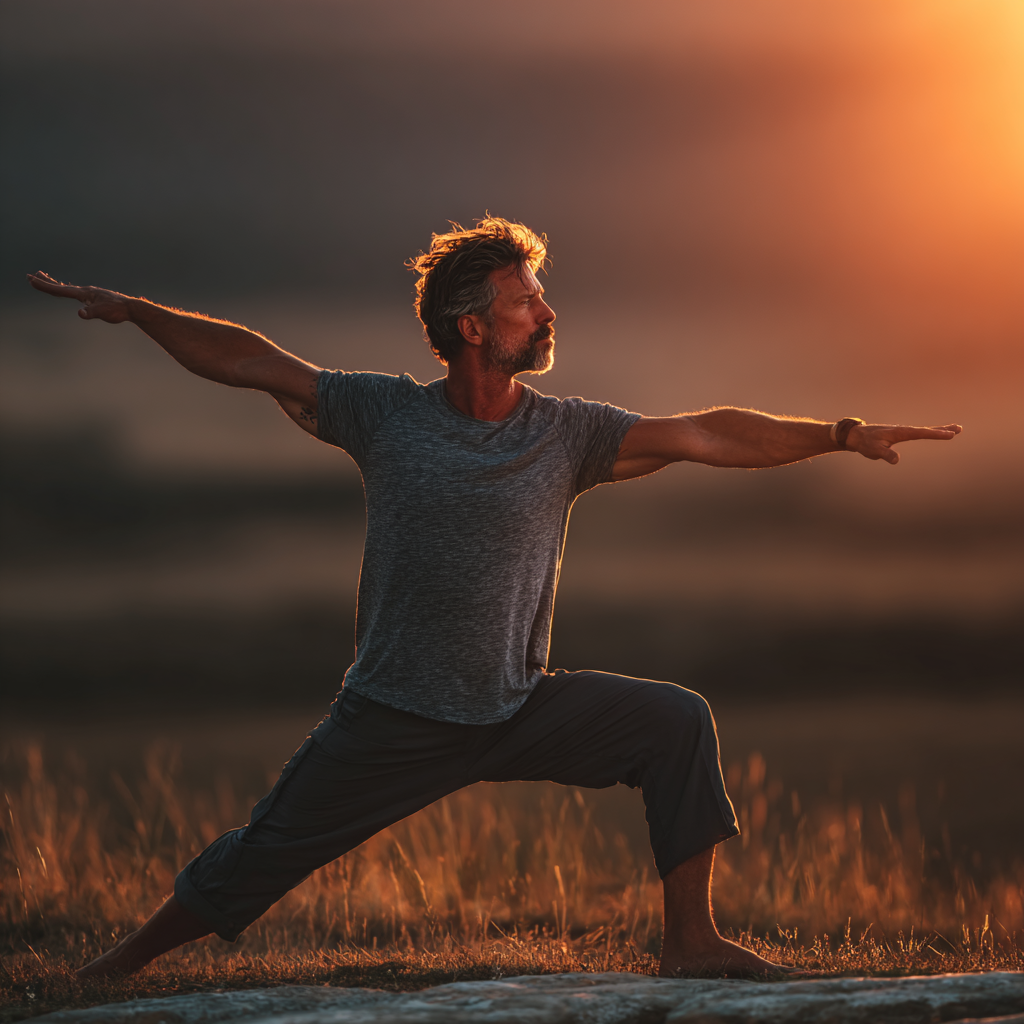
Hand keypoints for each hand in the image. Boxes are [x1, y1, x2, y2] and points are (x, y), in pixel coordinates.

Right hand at [27, 271, 132, 322]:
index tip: (31, 280)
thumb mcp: (103, 313)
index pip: (60, 290)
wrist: (130, 308)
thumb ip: (91, 313)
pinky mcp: (92, 297)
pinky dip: (65, 289)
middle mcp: (84, 291)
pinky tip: (64, 290)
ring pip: (66, 288)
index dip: (44, 286)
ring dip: (52, 283)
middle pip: (60, 286)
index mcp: (83, 293)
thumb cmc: (117, 310)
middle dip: (44, 282)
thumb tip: (80, 313)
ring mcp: (88, 293)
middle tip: (29, 276)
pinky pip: (74, 292)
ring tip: (42, 276)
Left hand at [845, 422, 961, 463]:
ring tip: (954, 429)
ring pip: (924, 431)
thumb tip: (897, 460)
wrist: (856, 436)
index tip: (949, 434)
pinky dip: (929, 432)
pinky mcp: (900, 435)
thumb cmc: (865, 442)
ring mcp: (902, 432)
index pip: (921, 433)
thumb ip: (885, 454)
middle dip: (943, 429)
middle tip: (959, 428)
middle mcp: (903, 430)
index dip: (935, 434)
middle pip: (926, 430)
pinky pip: (918, 433)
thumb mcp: (874, 450)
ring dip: (939, 429)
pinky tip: (934, 433)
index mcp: (900, 432)